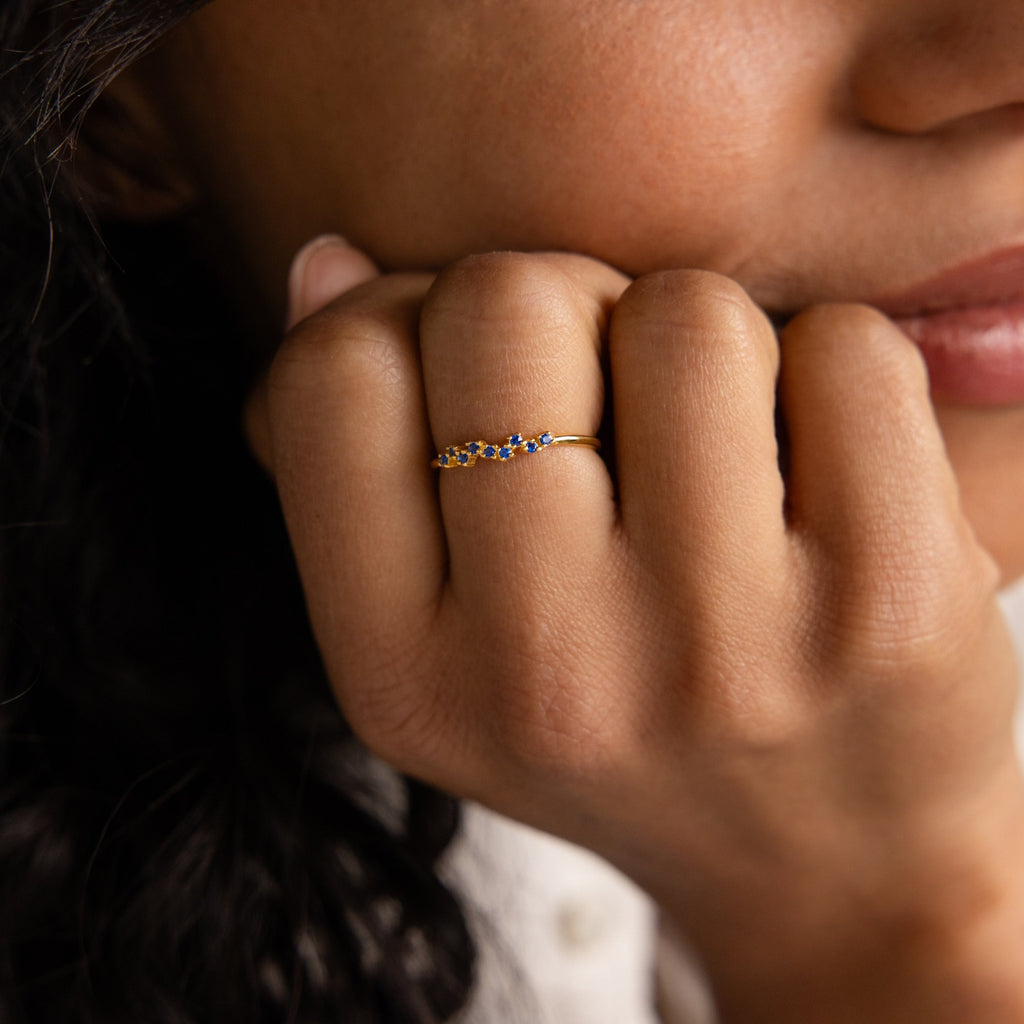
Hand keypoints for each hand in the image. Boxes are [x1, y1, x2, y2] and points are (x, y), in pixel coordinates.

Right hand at [250, 238, 1023, 1021]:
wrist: (829, 873)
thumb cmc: (619, 727)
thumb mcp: (441, 641)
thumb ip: (354, 459)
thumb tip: (328, 263)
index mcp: (404, 678)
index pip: (336, 378)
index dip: (401, 326)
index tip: (471, 373)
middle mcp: (550, 672)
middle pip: (505, 305)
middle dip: (557, 309)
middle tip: (604, 398)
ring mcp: (725, 643)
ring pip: (683, 310)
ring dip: (697, 342)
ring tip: (715, 449)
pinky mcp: (889, 603)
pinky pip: (844, 346)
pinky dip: (830, 370)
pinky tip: (823, 469)